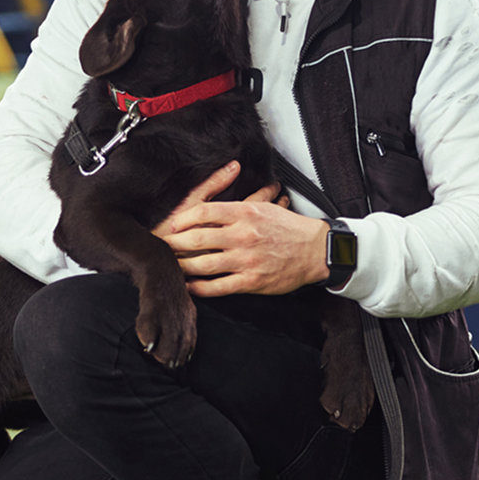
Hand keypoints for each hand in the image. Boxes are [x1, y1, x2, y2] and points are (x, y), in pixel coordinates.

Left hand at [153, 161, 330, 296]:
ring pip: (203, 264)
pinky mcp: (251, 281)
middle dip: (175, 243)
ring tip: (171, 266)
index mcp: (245, 213)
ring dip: (182, 267)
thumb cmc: (290, 228)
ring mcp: (246, 259)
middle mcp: (243, 235)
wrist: (315, 250)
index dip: (183, 219)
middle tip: (163, 246)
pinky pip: (218, 287)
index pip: (204, 212)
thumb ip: (238, 202)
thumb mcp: (264, 207)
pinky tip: (189, 286)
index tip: (173, 224)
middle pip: (197, 238)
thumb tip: (220, 191)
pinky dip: (199, 288)